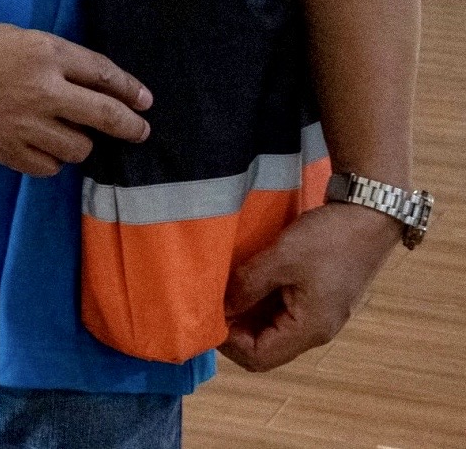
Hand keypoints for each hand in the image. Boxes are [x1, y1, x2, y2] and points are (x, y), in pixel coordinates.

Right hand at [0, 21, 151, 176]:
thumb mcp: (15, 38)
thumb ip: (51, 59)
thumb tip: (86, 86)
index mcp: (45, 52)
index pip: (104, 73)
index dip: (129, 89)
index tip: (144, 101)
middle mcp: (43, 89)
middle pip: (105, 115)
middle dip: (130, 126)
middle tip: (139, 131)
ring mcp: (25, 123)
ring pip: (79, 147)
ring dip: (80, 143)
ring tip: (70, 136)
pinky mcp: (6, 150)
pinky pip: (48, 167)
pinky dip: (51, 160)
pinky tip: (43, 150)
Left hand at [221, 202, 399, 370]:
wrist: (368, 216)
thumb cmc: (328, 239)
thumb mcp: (282, 258)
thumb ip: (247, 284)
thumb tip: (218, 307)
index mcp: (309, 330)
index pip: (260, 358)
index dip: (229, 342)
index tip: (206, 313)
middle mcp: (314, 330)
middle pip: (265, 346)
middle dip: (234, 327)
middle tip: (209, 299)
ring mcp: (316, 313)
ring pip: (271, 328)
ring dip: (245, 312)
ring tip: (221, 288)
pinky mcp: (316, 296)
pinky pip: (280, 310)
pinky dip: (258, 299)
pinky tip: (243, 279)